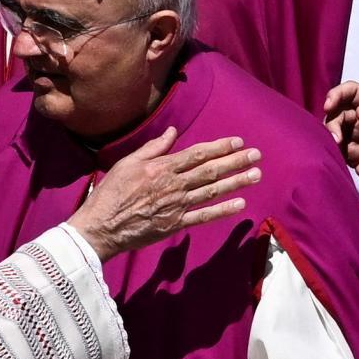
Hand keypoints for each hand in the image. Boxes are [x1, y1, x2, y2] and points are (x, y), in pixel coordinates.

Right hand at [69, 129, 259, 261]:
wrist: (101, 226)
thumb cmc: (111, 193)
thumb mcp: (128, 163)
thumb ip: (153, 147)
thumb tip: (172, 132)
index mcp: (162, 167)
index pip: (198, 154)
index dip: (220, 147)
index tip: (238, 142)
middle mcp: (174, 185)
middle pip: (211, 170)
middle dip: (236, 161)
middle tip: (257, 155)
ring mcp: (176, 206)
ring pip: (212, 191)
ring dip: (236, 182)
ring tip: (256, 175)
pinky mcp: (175, 224)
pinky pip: (204, 217)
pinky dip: (223, 210)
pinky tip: (240, 204)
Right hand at [323, 81, 358, 216]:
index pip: (355, 93)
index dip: (340, 93)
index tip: (329, 105)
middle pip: (341, 110)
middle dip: (333, 119)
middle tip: (335, 137)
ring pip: (335, 128)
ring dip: (330, 134)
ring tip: (336, 146)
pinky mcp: (354, 158)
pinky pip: (336, 148)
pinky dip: (330, 148)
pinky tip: (334, 154)